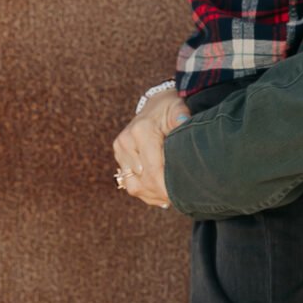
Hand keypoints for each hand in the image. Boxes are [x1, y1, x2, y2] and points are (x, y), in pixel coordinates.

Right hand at [114, 85, 187, 209]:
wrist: (156, 104)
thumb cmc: (171, 108)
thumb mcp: (179, 109)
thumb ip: (181, 117)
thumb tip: (184, 121)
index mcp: (142, 132)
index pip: (153, 170)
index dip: (166, 187)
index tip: (182, 196)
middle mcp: (126, 142)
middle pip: (142, 182)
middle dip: (161, 194)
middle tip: (181, 199)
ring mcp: (120, 150)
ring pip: (134, 186)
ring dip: (153, 196)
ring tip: (171, 198)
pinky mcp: (119, 156)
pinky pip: (129, 182)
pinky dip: (146, 192)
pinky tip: (160, 195)